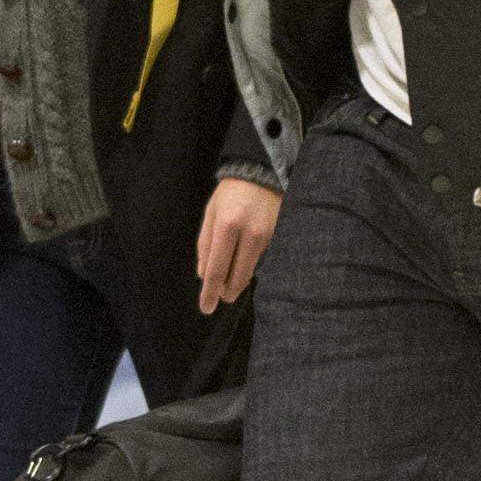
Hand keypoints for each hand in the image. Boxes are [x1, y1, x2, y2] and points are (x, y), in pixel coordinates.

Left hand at [195, 178, 281, 314]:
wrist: (260, 173)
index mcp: (227, 226)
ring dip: (237, 280)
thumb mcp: (210, 214)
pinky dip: (248, 266)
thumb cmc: (229, 194)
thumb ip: (205, 245)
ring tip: (229, 275)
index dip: (210, 292)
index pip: (217, 270)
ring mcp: (266, 237)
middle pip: (237, 279)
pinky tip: (242, 258)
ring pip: (249, 272)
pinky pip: (259, 261)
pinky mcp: (277, 237)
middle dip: (226, 292)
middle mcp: (250, 234)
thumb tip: (204, 276)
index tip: (206, 308)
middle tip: (219, 296)